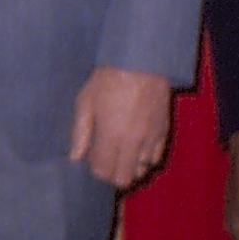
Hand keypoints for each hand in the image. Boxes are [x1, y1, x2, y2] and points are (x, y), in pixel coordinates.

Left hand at [67, 66, 173, 189]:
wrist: (142, 61)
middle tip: (105, 161)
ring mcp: (151, 138)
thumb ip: (80, 132)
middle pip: (123, 178)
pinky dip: (145, 160)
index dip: (96, 170)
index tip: (92, 160)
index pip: (104, 171)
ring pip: (141, 171)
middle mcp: (133, 142)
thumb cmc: (108, 78)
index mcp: (111, 135)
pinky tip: (136, 150)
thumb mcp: (86, 101)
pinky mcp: (164, 131)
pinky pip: (156, 159)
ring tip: (120, 154)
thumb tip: (75, 157)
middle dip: (112, 175)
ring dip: (129, 168)